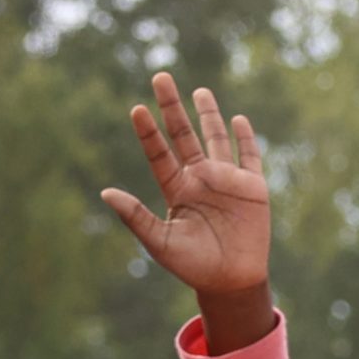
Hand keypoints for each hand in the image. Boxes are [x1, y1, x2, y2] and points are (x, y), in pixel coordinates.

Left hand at [101, 74, 271, 307]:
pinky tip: (237, 119)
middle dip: (172, 107)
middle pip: (183, 134)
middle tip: (160, 76)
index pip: (159, 153)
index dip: (148, 132)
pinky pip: (249, 156)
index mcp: (176, 189)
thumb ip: (135, 216)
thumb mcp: (160, 242)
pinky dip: (244, 138)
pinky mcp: (252, 187)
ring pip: (215, 138)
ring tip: (198, 91)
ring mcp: (226, 180)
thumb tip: (105, 192)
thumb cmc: (193, 266)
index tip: (137, 109)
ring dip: (208, 114)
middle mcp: (199, 178)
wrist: (231, 282)